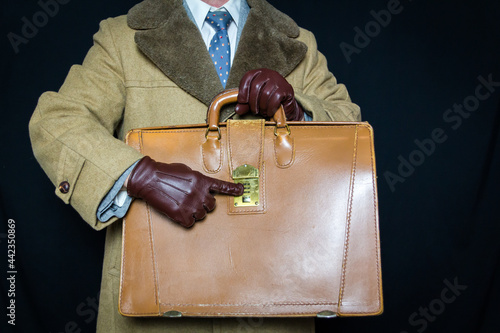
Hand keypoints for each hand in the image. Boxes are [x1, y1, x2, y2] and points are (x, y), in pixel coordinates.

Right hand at [127, 156, 243, 227]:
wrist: (149, 179)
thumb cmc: (166, 172)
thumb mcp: (186, 171)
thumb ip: (197, 180)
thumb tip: (201, 188)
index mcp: (201, 181)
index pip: (221, 186)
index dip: (232, 189)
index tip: (241, 190)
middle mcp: (199, 193)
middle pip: (212, 205)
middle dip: (205, 204)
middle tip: (194, 201)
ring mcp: (190, 205)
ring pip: (202, 215)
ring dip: (195, 212)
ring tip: (184, 205)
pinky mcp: (181, 215)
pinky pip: (190, 223)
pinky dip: (186, 220)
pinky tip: (178, 212)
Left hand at [235, 68, 303, 119]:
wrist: (286, 106)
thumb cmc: (267, 102)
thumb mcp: (254, 102)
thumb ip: (245, 105)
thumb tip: (237, 109)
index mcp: (259, 73)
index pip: (248, 77)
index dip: (242, 90)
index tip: (242, 102)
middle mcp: (269, 73)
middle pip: (256, 86)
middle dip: (252, 102)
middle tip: (254, 111)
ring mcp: (279, 80)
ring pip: (265, 93)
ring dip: (262, 106)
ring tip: (262, 112)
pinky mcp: (286, 89)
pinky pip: (275, 99)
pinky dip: (270, 108)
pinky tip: (269, 112)